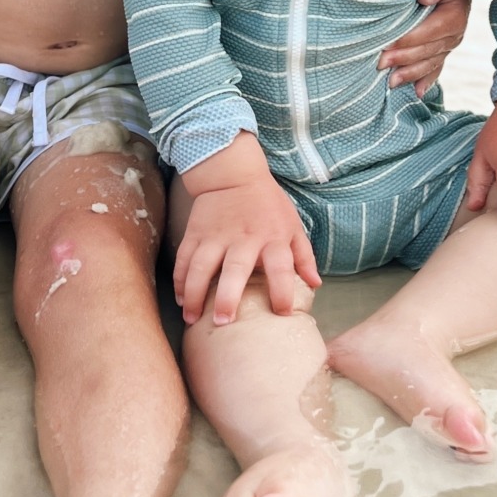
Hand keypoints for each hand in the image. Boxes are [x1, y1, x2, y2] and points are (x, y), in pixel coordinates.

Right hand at [175, 136, 320, 323]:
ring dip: (195, 293)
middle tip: (222, 322)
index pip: (281, 267)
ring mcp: (216, 236)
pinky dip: (180, 279)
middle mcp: (244, 239)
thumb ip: (304, 256)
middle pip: (235, 269)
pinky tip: (180, 298)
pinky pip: (184, 258)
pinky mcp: (195, 232)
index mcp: (272, 238)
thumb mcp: (292, 225)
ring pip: (201, 266)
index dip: (283, 291)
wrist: (233, 174)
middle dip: (227, 296)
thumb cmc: (267, 204)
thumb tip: (316, 285)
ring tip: (191, 318)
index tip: (281, 313)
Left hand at [379, 0, 471, 95]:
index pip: (427, 33)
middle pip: (426, 52)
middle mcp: (455, 35)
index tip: (385, 45)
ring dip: (410, 74)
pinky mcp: (444, 52)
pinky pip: (436, 69)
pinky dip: (425, 81)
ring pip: (429, 64)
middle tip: (379, 64)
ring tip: (390, 82)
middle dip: (402, 59)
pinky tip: (417, 92)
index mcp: (454, 17)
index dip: (406, 40)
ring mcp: (450, 46)